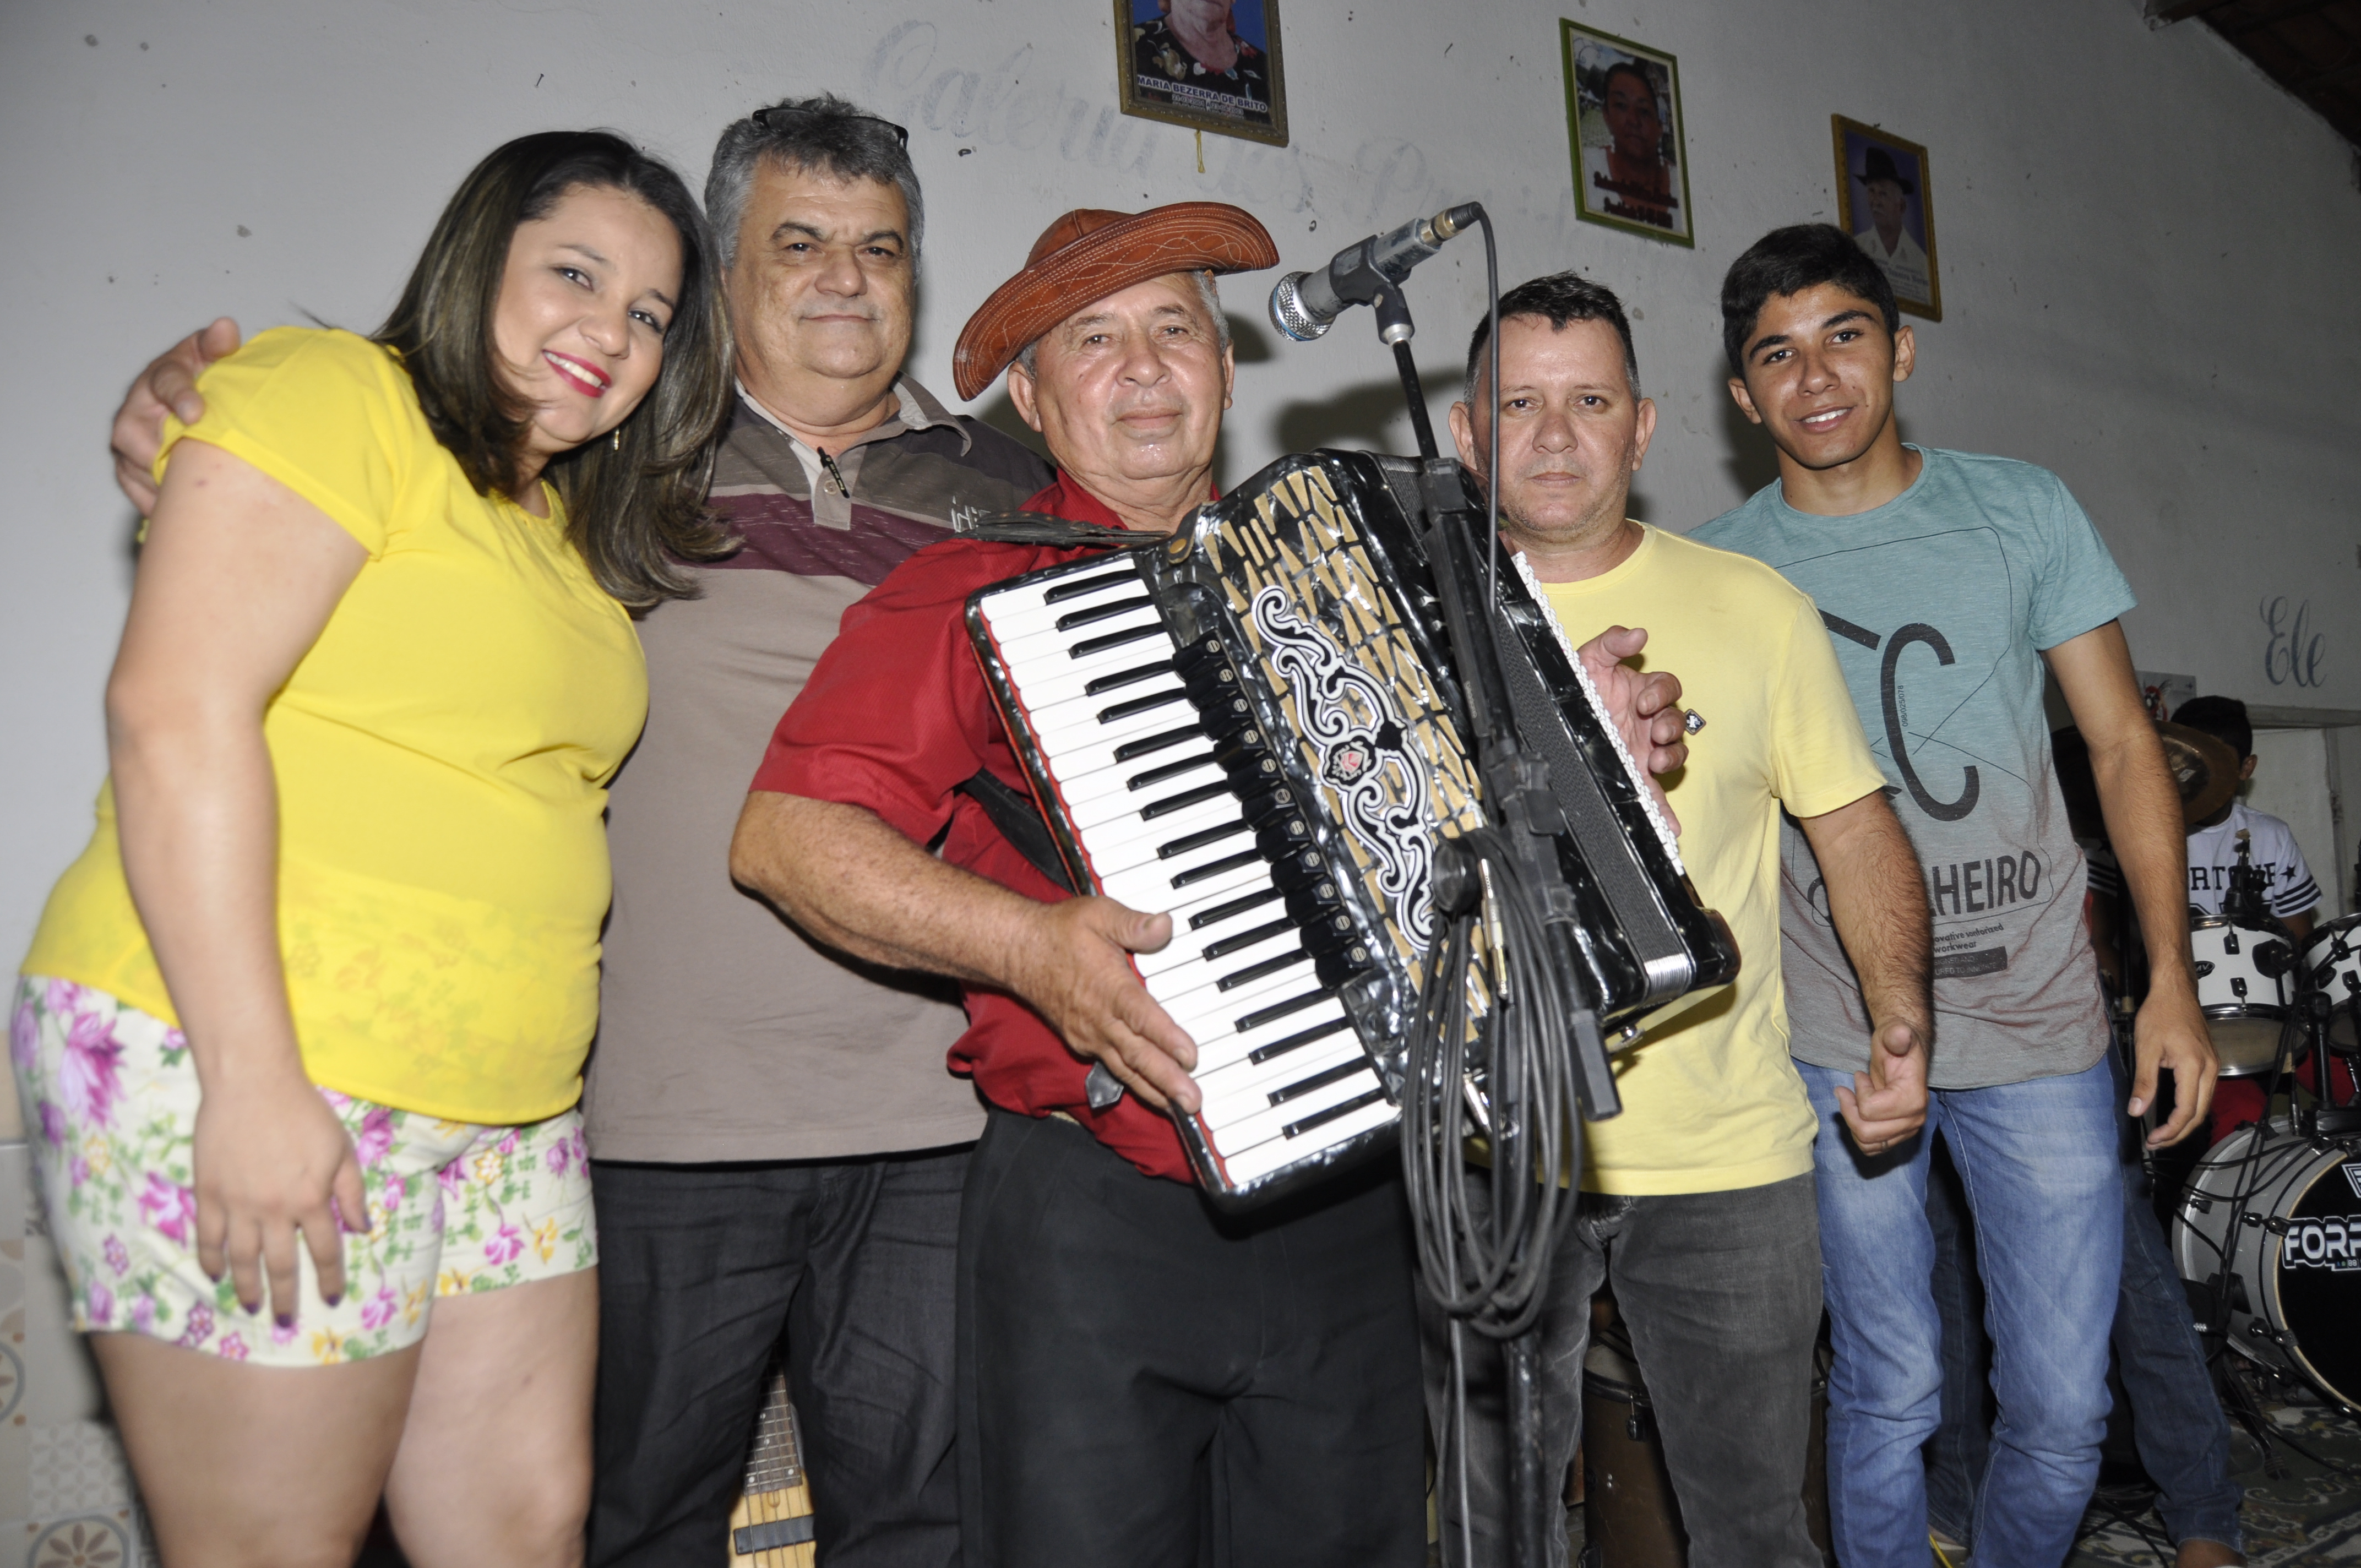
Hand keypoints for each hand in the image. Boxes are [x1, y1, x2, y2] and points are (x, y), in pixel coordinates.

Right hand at [113, 318, 239, 515]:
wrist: (194, 404)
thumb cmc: (202, 381)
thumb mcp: (211, 358)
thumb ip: (217, 346)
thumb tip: (226, 329)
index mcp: (161, 377)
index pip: (166, 381)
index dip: (181, 396)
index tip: (196, 411)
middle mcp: (137, 409)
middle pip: (137, 435)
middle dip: (165, 451)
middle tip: (196, 466)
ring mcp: (129, 440)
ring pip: (135, 466)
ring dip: (164, 479)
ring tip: (197, 490)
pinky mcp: (129, 468)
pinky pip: (138, 491)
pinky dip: (159, 501)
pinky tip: (186, 506)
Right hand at [192, 1069, 366, 1321]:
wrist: (253, 1084)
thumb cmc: (304, 1113)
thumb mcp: (341, 1149)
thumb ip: (351, 1191)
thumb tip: (361, 1229)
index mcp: (311, 1200)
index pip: (324, 1250)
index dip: (328, 1277)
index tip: (330, 1297)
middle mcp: (274, 1210)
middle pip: (281, 1265)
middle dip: (285, 1296)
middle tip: (286, 1320)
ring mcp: (237, 1204)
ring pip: (242, 1259)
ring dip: (247, 1287)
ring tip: (251, 1305)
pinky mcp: (208, 1193)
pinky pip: (207, 1237)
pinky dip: (211, 1259)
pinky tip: (215, 1274)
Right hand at [1010, 897, 1202, 1112]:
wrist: (1018, 952)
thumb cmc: (1060, 933)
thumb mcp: (1098, 915)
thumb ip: (1133, 924)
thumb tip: (1164, 925)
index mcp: (1109, 988)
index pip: (1142, 1017)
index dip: (1167, 1038)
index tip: (1190, 1056)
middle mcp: (1099, 1019)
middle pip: (1138, 1055)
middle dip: (1167, 1081)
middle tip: (1192, 1100)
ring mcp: (1089, 1036)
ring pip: (1126, 1070)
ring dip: (1154, 1091)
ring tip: (1179, 1109)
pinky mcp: (1082, 1042)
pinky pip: (1113, 1068)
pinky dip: (1134, 1083)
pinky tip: (1154, 1094)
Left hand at [1576, 624, 1685, 834]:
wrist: (1551, 723)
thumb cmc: (1576, 690)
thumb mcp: (1588, 660)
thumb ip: (1611, 644)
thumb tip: (1639, 633)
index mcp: (1640, 692)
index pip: (1667, 687)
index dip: (1662, 693)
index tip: (1645, 702)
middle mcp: (1647, 721)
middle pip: (1676, 720)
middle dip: (1670, 726)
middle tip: (1654, 733)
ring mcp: (1643, 750)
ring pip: (1674, 753)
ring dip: (1672, 757)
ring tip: (1657, 761)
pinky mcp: (1636, 776)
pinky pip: (1656, 794)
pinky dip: (1664, 810)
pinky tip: (1671, 826)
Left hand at [1837, 1018, 1929, 1154]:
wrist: (1901, 1054)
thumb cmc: (1895, 1043)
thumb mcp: (1893, 1034)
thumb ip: (1897, 1036)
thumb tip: (1900, 1035)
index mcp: (1914, 1099)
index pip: (1870, 1110)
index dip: (1859, 1093)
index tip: (1860, 1076)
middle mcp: (1914, 1120)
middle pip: (1867, 1132)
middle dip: (1849, 1110)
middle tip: (1845, 1091)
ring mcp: (1907, 1130)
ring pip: (1867, 1143)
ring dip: (1852, 1122)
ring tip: (1850, 1100)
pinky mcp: (1898, 1135)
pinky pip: (1872, 1148)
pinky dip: (1858, 1133)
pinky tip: (1856, 1113)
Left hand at [2130, 982, 2215, 1147]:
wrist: (2175, 992)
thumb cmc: (2161, 1013)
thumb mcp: (2145, 1048)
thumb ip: (2144, 1082)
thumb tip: (2137, 1110)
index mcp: (2195, 1066)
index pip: (2186, 1111)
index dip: (2170, 1130)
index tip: (2153, 1139)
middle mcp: (2210, 1069)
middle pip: (2199, 1113)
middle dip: (2178, 1133)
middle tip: (2156, 1143)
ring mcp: (2213, 1066)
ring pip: (2204, 1105)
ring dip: (2185, 1123)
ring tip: (2163, 1133)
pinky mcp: (2209, 1062)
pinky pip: (2204, 1093)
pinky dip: (2191, 1108)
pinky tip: (2176, 1114)